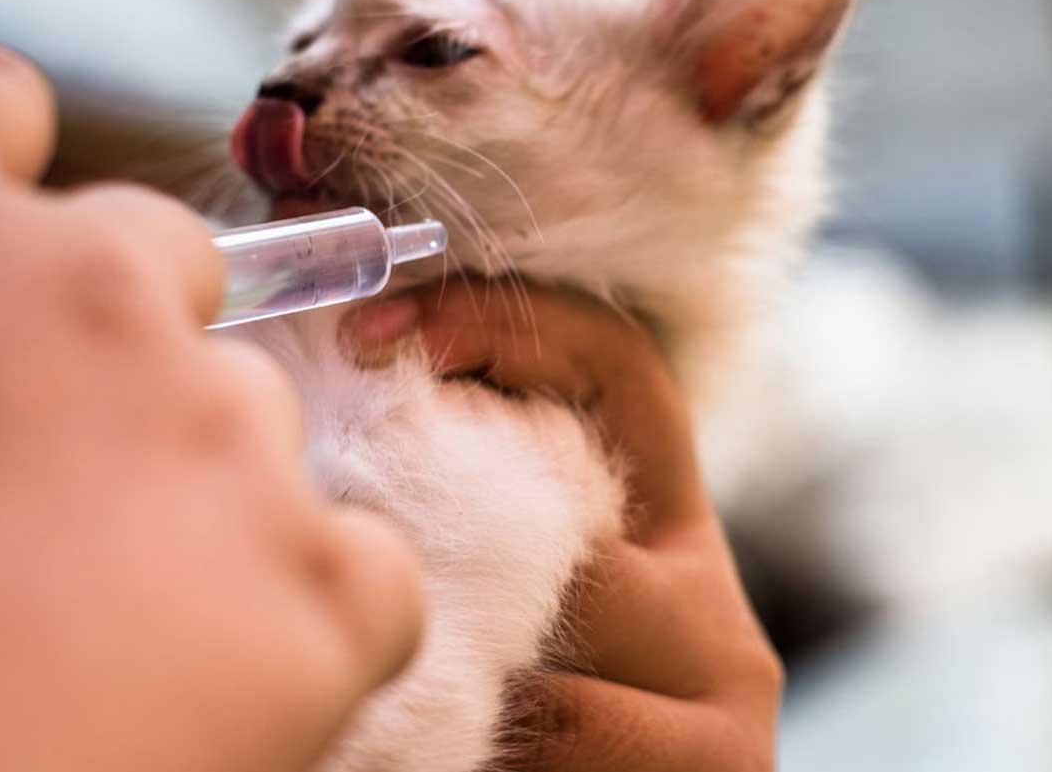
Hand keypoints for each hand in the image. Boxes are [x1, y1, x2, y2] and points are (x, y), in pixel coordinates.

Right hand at [0, 47, 421, 771]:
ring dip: (197, 490)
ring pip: (250, 416)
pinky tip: (224, 680)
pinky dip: (311, 611)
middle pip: (156, 256)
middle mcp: (92, 287)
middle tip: (45, 477)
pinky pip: (359, 562)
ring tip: (100, 623)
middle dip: (115, 337)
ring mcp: (231, 428)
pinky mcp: (325, 577)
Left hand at [343, 282, 780, 771]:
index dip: (500, 324)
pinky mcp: (721, 762)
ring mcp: (726, 678)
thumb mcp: (503, 605)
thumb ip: (476, 529)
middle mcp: (710, 583)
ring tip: (386, 685)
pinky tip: (447, 750)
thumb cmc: (527, 732)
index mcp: (656, 518)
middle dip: (440, 528)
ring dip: (451, 663)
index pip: (613, 363)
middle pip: (566, 504)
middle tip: (342, 543)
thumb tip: (324, 449)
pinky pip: (561, 724)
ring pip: (552, 625)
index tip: (370, 334)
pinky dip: (481, 742)